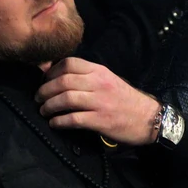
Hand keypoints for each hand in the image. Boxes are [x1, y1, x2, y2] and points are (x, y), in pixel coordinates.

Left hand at [35, 58, 160, 145]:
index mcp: (99, 71)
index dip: (51, 72)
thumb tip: (57, 75)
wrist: (149, 118)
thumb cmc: (125, 100)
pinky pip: (73, 119)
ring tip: (43, 111)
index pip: (69, 63)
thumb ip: (86, 77)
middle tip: (38, 98)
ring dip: (49, 106)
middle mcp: (99, 84)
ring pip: (66, 99)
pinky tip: (54, 123)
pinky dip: (59, 121)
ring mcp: (100, 102)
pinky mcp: (101, 120)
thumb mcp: (107, 80)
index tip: (44, 81)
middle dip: (45, 90)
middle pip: (63, 81)